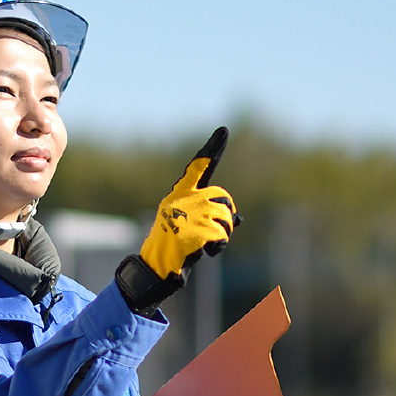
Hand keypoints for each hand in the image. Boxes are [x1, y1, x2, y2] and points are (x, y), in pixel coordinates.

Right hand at [115, 127, 238, 313]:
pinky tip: (205, 252)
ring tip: (208, 243)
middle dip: (225, 214)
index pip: (199, 167)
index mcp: (180, 193)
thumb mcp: (190, 224)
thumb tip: (238, 219)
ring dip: (223, 232)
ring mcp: (189, 214)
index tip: (224, 131)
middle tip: (216, 230)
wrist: (157, 264)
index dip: (212, 148)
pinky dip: (218, 246)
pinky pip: (222, 235)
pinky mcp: (195, 231)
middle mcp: (184, 199)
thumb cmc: (174, 244)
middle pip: (222, 197)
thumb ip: (210, 215)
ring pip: (225, 216)